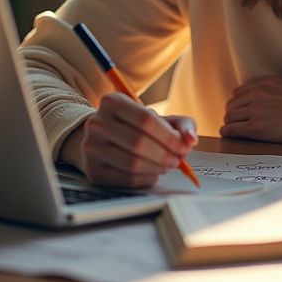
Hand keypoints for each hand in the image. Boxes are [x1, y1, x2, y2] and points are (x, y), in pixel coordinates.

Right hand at [60, 93, 197, 187]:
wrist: (103, 140)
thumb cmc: (137, 127)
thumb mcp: (159, 118)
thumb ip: (182, 125)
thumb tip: (191, 140)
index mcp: (113, 101)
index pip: (145, 119)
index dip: (169, 136)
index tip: (184, 147)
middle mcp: (96, 123)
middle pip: (138, 143)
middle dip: (165, 155)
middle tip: (178, 161)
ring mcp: (91, 147)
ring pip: (132, 163)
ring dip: (157, 168)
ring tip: (167, 166)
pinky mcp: (92, 170)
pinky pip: (126, 179)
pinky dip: (146, 179)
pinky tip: (153, 173)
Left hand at [221, 76, 281, 146]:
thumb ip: (279, 94)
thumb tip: (275, 105)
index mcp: (268, 83)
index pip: (240, 92)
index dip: (240, 104)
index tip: (242, 113)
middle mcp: (259, 93)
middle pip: (232, 104)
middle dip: (234, 115)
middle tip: (237, 125)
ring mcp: (256, 110)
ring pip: (229, 117)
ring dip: (230, 124)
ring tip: (235, 133)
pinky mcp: (257, 128)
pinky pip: (232, 130)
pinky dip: (229, 134)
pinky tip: (232, 138)